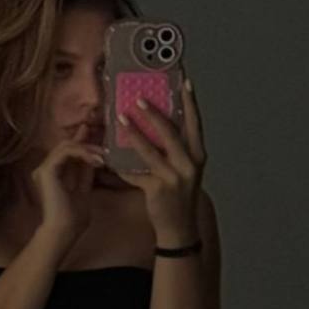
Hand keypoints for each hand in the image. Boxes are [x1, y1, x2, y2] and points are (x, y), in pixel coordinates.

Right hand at [30, 124, 108, 245]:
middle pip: (67, 145)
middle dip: (87, 142)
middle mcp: (46, 168)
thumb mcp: (85, 189)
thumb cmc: (73, 217)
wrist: (65, 230)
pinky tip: (96, 160)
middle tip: (105, 147)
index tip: (95, 133)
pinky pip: (65, 152)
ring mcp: (44, 168)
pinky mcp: (46, 170)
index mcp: (53, 173)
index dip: (81, 141)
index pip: (68, 151)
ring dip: (88, 148)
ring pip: (66, 146)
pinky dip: (82, 152)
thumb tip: (94, 157)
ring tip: (103, 156)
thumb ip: (86, 172)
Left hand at [110, 79, 206, 242]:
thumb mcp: (183, 169)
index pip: (195, 123)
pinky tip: (110, 157)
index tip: (185, 80)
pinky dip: (122, 165)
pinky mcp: (158, 190)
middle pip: (171, 133)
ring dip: (134, 133)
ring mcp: (174, 177)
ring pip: (151, 150)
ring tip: (121, 118)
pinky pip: (136, 173)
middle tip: (139, 98)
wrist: (179, 228)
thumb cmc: (179, 196)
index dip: (190, 102)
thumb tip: (157, 124)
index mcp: (197, 156)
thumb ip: (175, 149)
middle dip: (155, 114)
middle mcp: (189, 165)